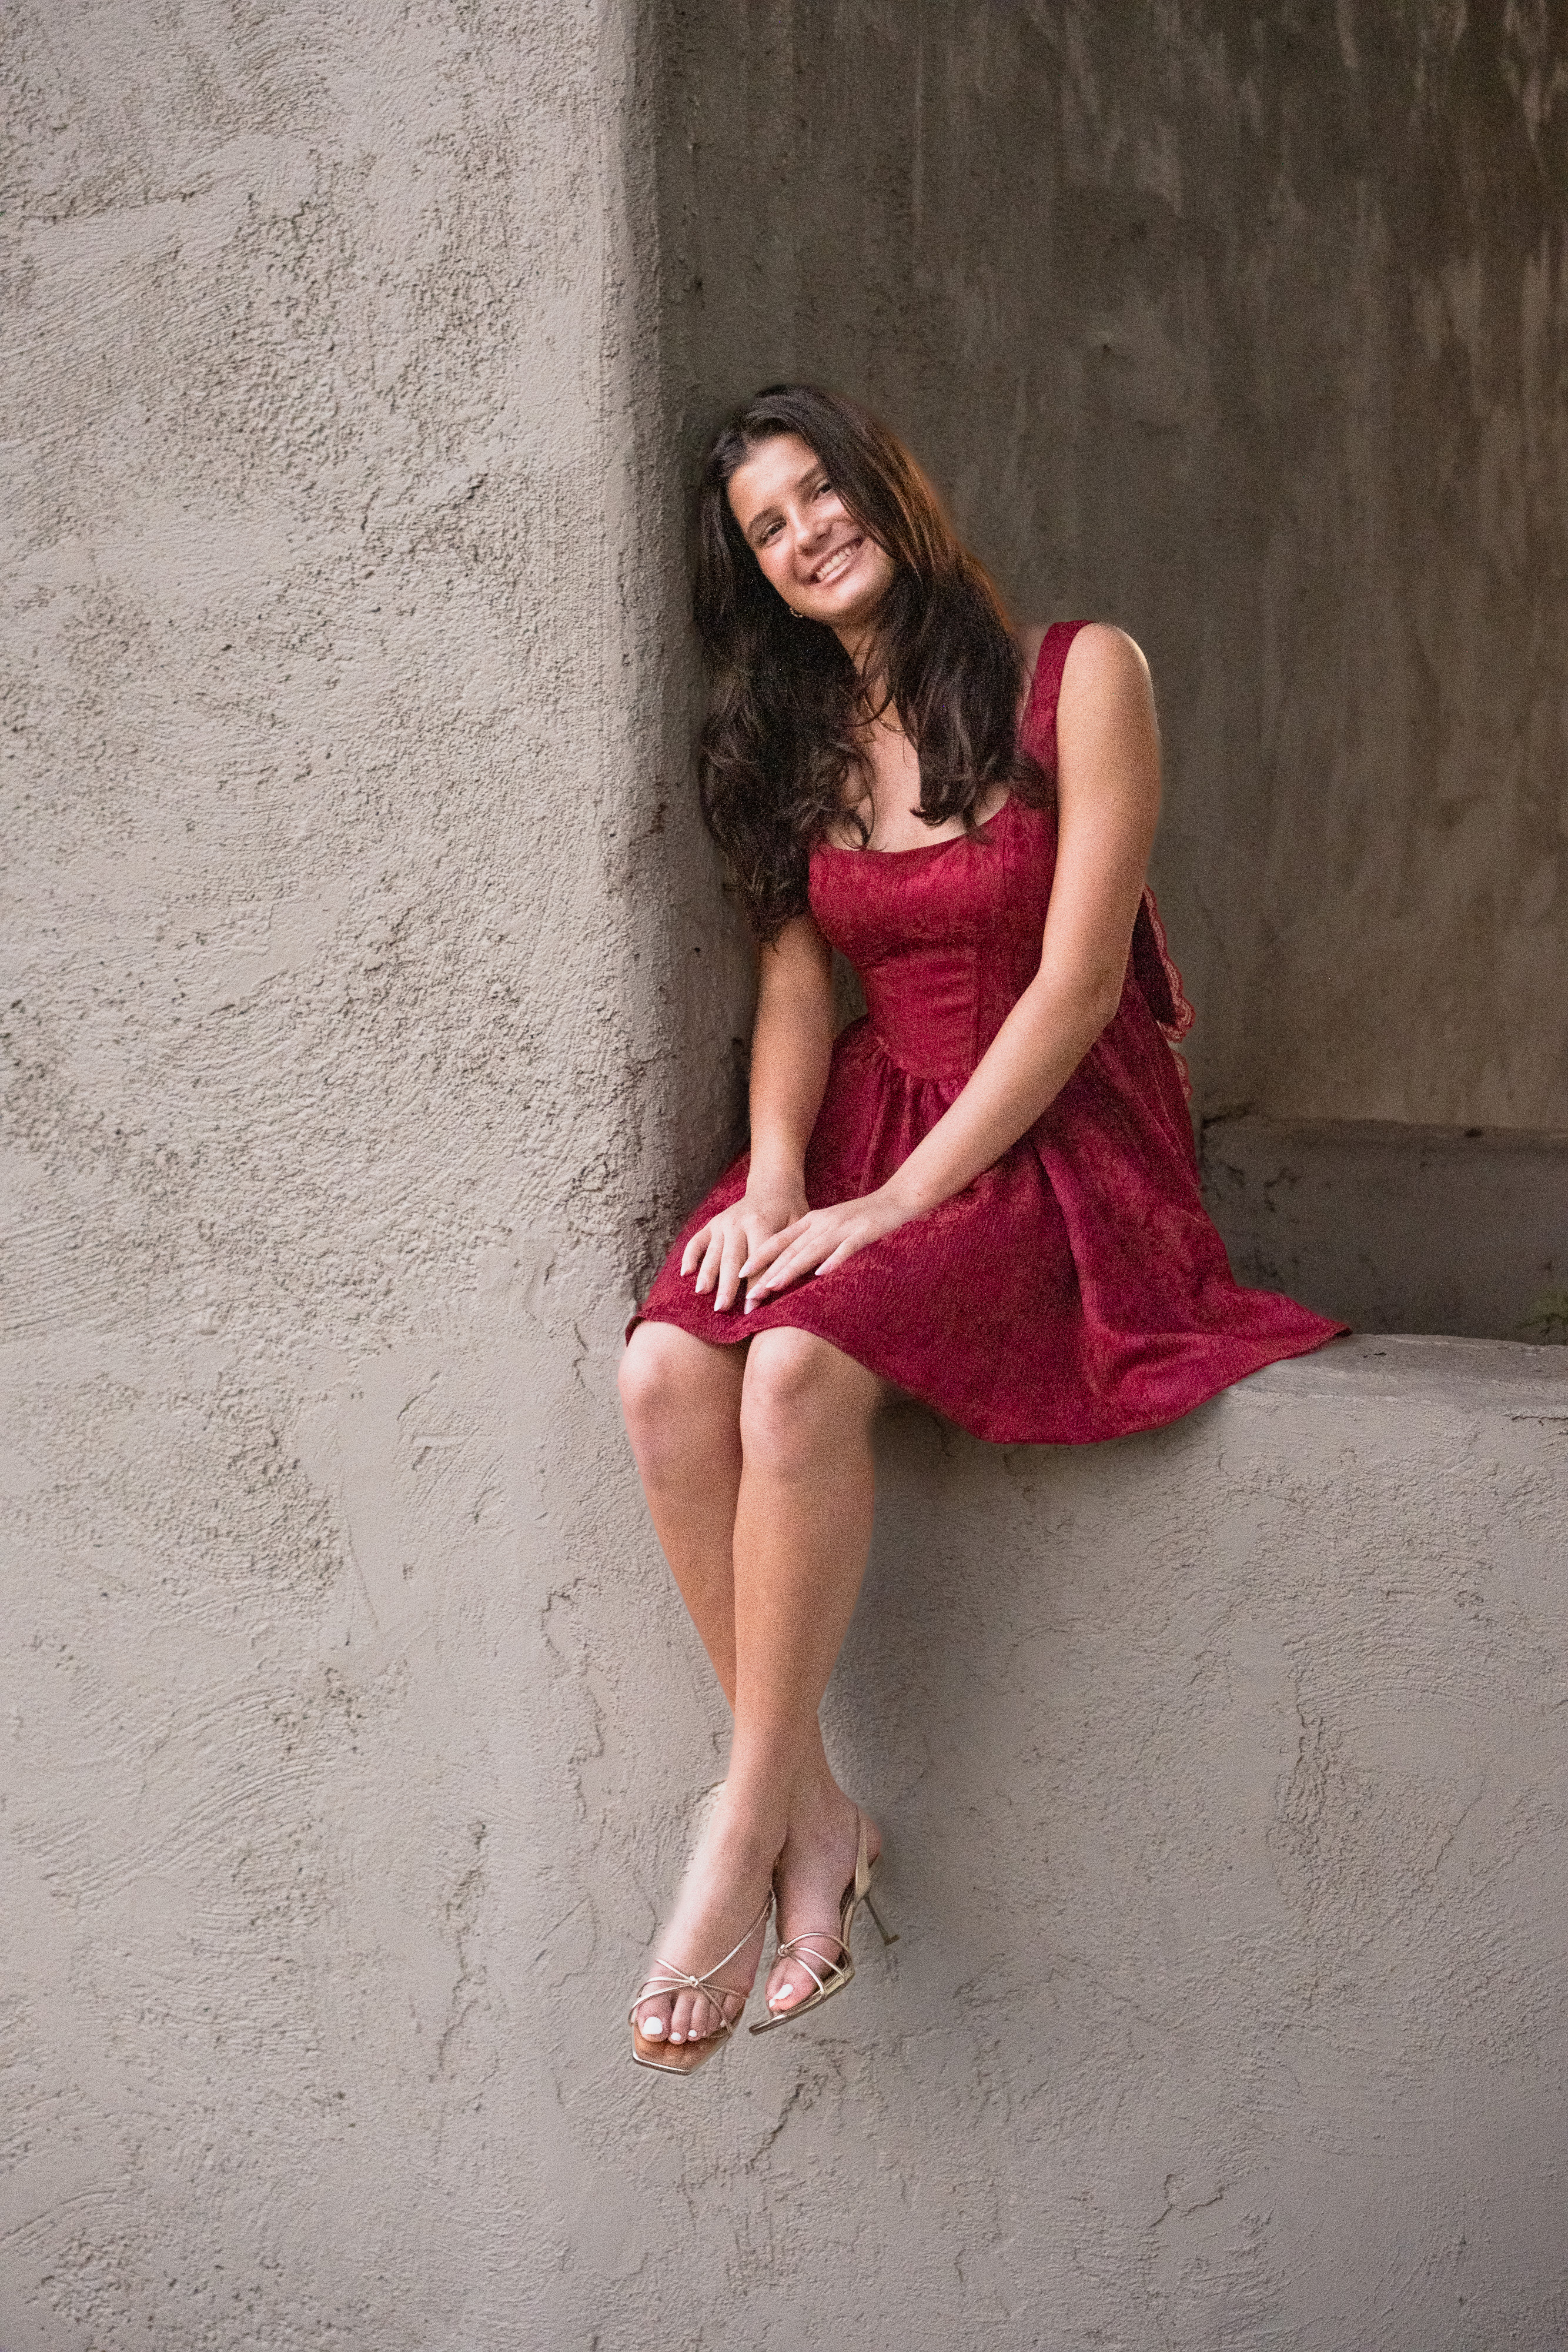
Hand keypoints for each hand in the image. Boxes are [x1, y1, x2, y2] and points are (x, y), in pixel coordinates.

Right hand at [681, 1185, 806, 1312]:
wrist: (773, 1187)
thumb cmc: (790, 1212)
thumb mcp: (798, 1227)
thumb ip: (791, 1251)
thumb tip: (787, 1283)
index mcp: (761, 1223)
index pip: (758, 1260)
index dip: (755, 1285)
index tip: (751, 1309)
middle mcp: (739, 1222)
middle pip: (732, 1259)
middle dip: (726, 1285)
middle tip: (721, 1308)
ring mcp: (723, 1223)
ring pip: (713, 1253)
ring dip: (707, 1274)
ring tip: (701, 1293)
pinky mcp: (712, 1224)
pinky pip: (697, 1241)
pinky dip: (690, 1256)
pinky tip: (685, 1273)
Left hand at [740, 1187, 909, 1309]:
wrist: (895, 1199)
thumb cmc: (862, 1217)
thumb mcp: (830, 1227)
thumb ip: (811, 1242)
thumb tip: (790, 1266)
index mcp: (812, 1220)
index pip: (780, 1240)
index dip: (760, 1256)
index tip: (740, 1273)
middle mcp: (822, 1222)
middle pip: (791, 1249)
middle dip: (768, 1271)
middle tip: (750, 1292)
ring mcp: (842, 1227)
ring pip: (811, 1250)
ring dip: (790, 1269)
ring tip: (772, 1285)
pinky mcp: (863, 1232)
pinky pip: (845, 1248)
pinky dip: (833, 1260)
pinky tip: (821, 1273)